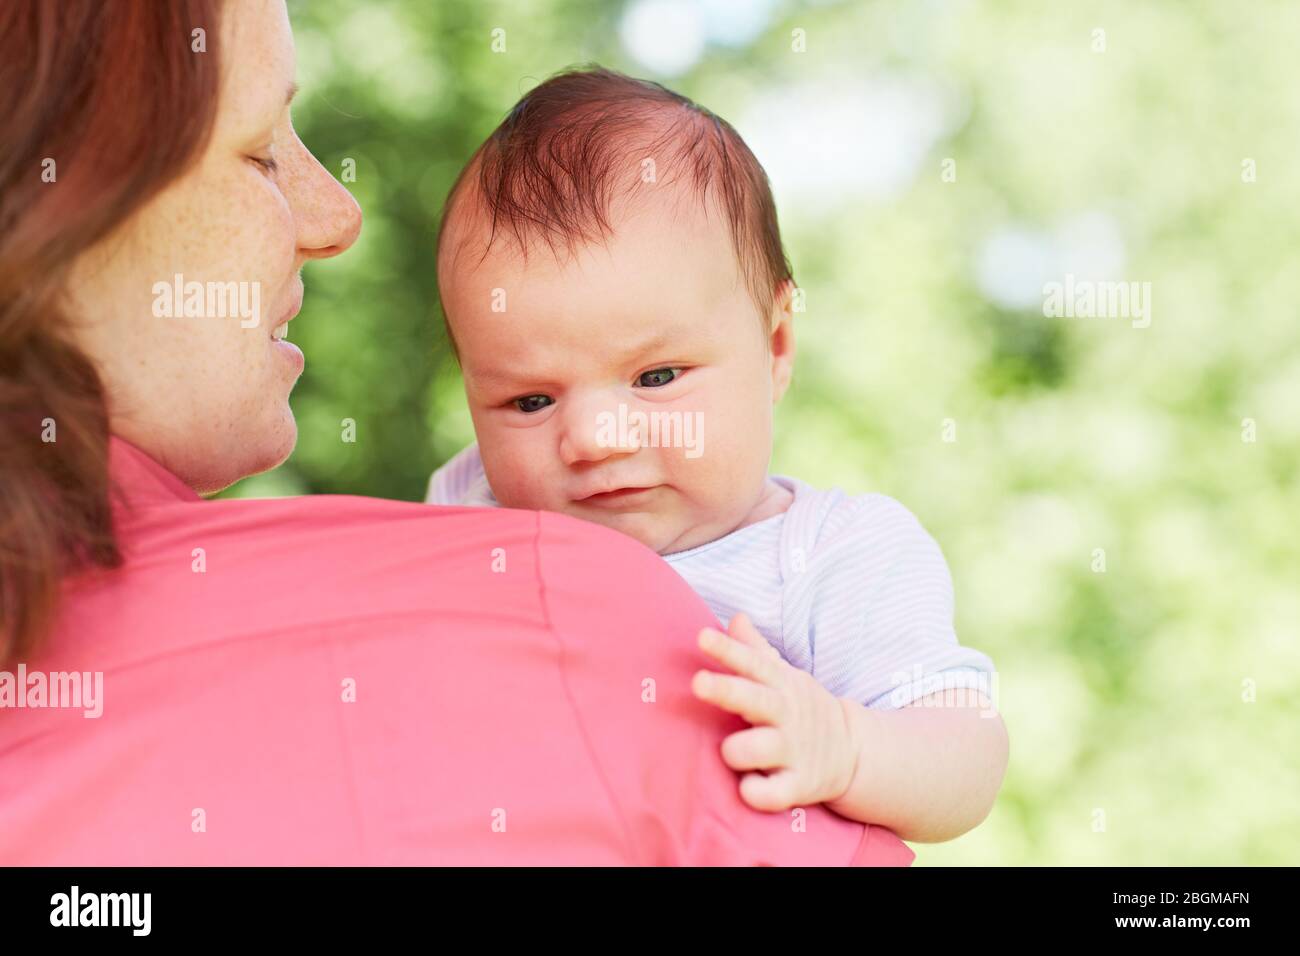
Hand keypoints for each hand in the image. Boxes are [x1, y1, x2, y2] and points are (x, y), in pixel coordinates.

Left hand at [691, 612, 859, 811]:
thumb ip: (756, 650)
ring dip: (737, 750)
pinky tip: (746, 787)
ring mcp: (794, 751)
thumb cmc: (801, 710)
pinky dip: (757, 792)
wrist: (852, 752)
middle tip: (698, 682)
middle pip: (754, 699)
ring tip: (730, 751)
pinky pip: (774, 794)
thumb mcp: (785, 676)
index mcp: (781, 685)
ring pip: (759, 749)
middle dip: (726, 691)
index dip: (728, 650)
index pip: (753, 662)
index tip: (702, 636)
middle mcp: (787, 715)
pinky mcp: (800, 785)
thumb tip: (736, 618)